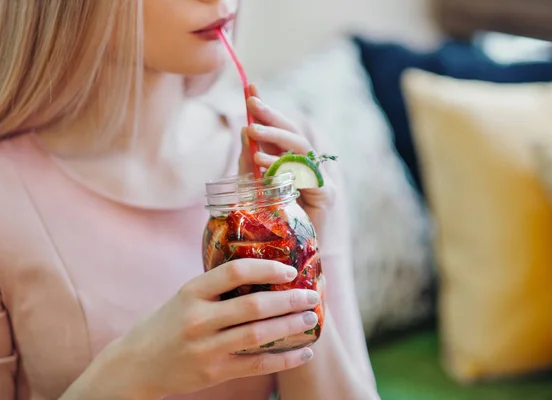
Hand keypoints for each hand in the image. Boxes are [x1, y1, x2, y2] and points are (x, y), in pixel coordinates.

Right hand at [63, 260, 319, 399]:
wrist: (136, 363)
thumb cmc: (166, 323)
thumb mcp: (184, 296)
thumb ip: (216, 287)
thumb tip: (264, 272)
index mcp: (191, 292)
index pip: (234, 272)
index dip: (266, 268)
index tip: (289, 270)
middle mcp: (198, 319)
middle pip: (252, 306)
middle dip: (288, 300)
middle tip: (312, 295)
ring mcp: (206, 348)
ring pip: (258, 335)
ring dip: (290, 327)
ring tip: (311, 319)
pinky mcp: (214, 373)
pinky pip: (257, 365)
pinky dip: (285, 360)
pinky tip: (304, 353)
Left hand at [239, 85, 334, 232]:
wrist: (289, 259)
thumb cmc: (272, 225)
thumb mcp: (254, 188)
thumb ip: (251, 163)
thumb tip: (244, 131)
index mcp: (294, 163)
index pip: (281, 131)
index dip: (268, 110)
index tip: (251, 89)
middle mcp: (310, 167)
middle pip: (294, 134)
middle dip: (272, 116)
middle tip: (251, 104)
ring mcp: (320, 180)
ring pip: (301, 149)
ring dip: (275, 138)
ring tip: (250, 131)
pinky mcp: (326, 196)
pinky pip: (306, 175)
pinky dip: (284, 167)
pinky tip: (262, 163)